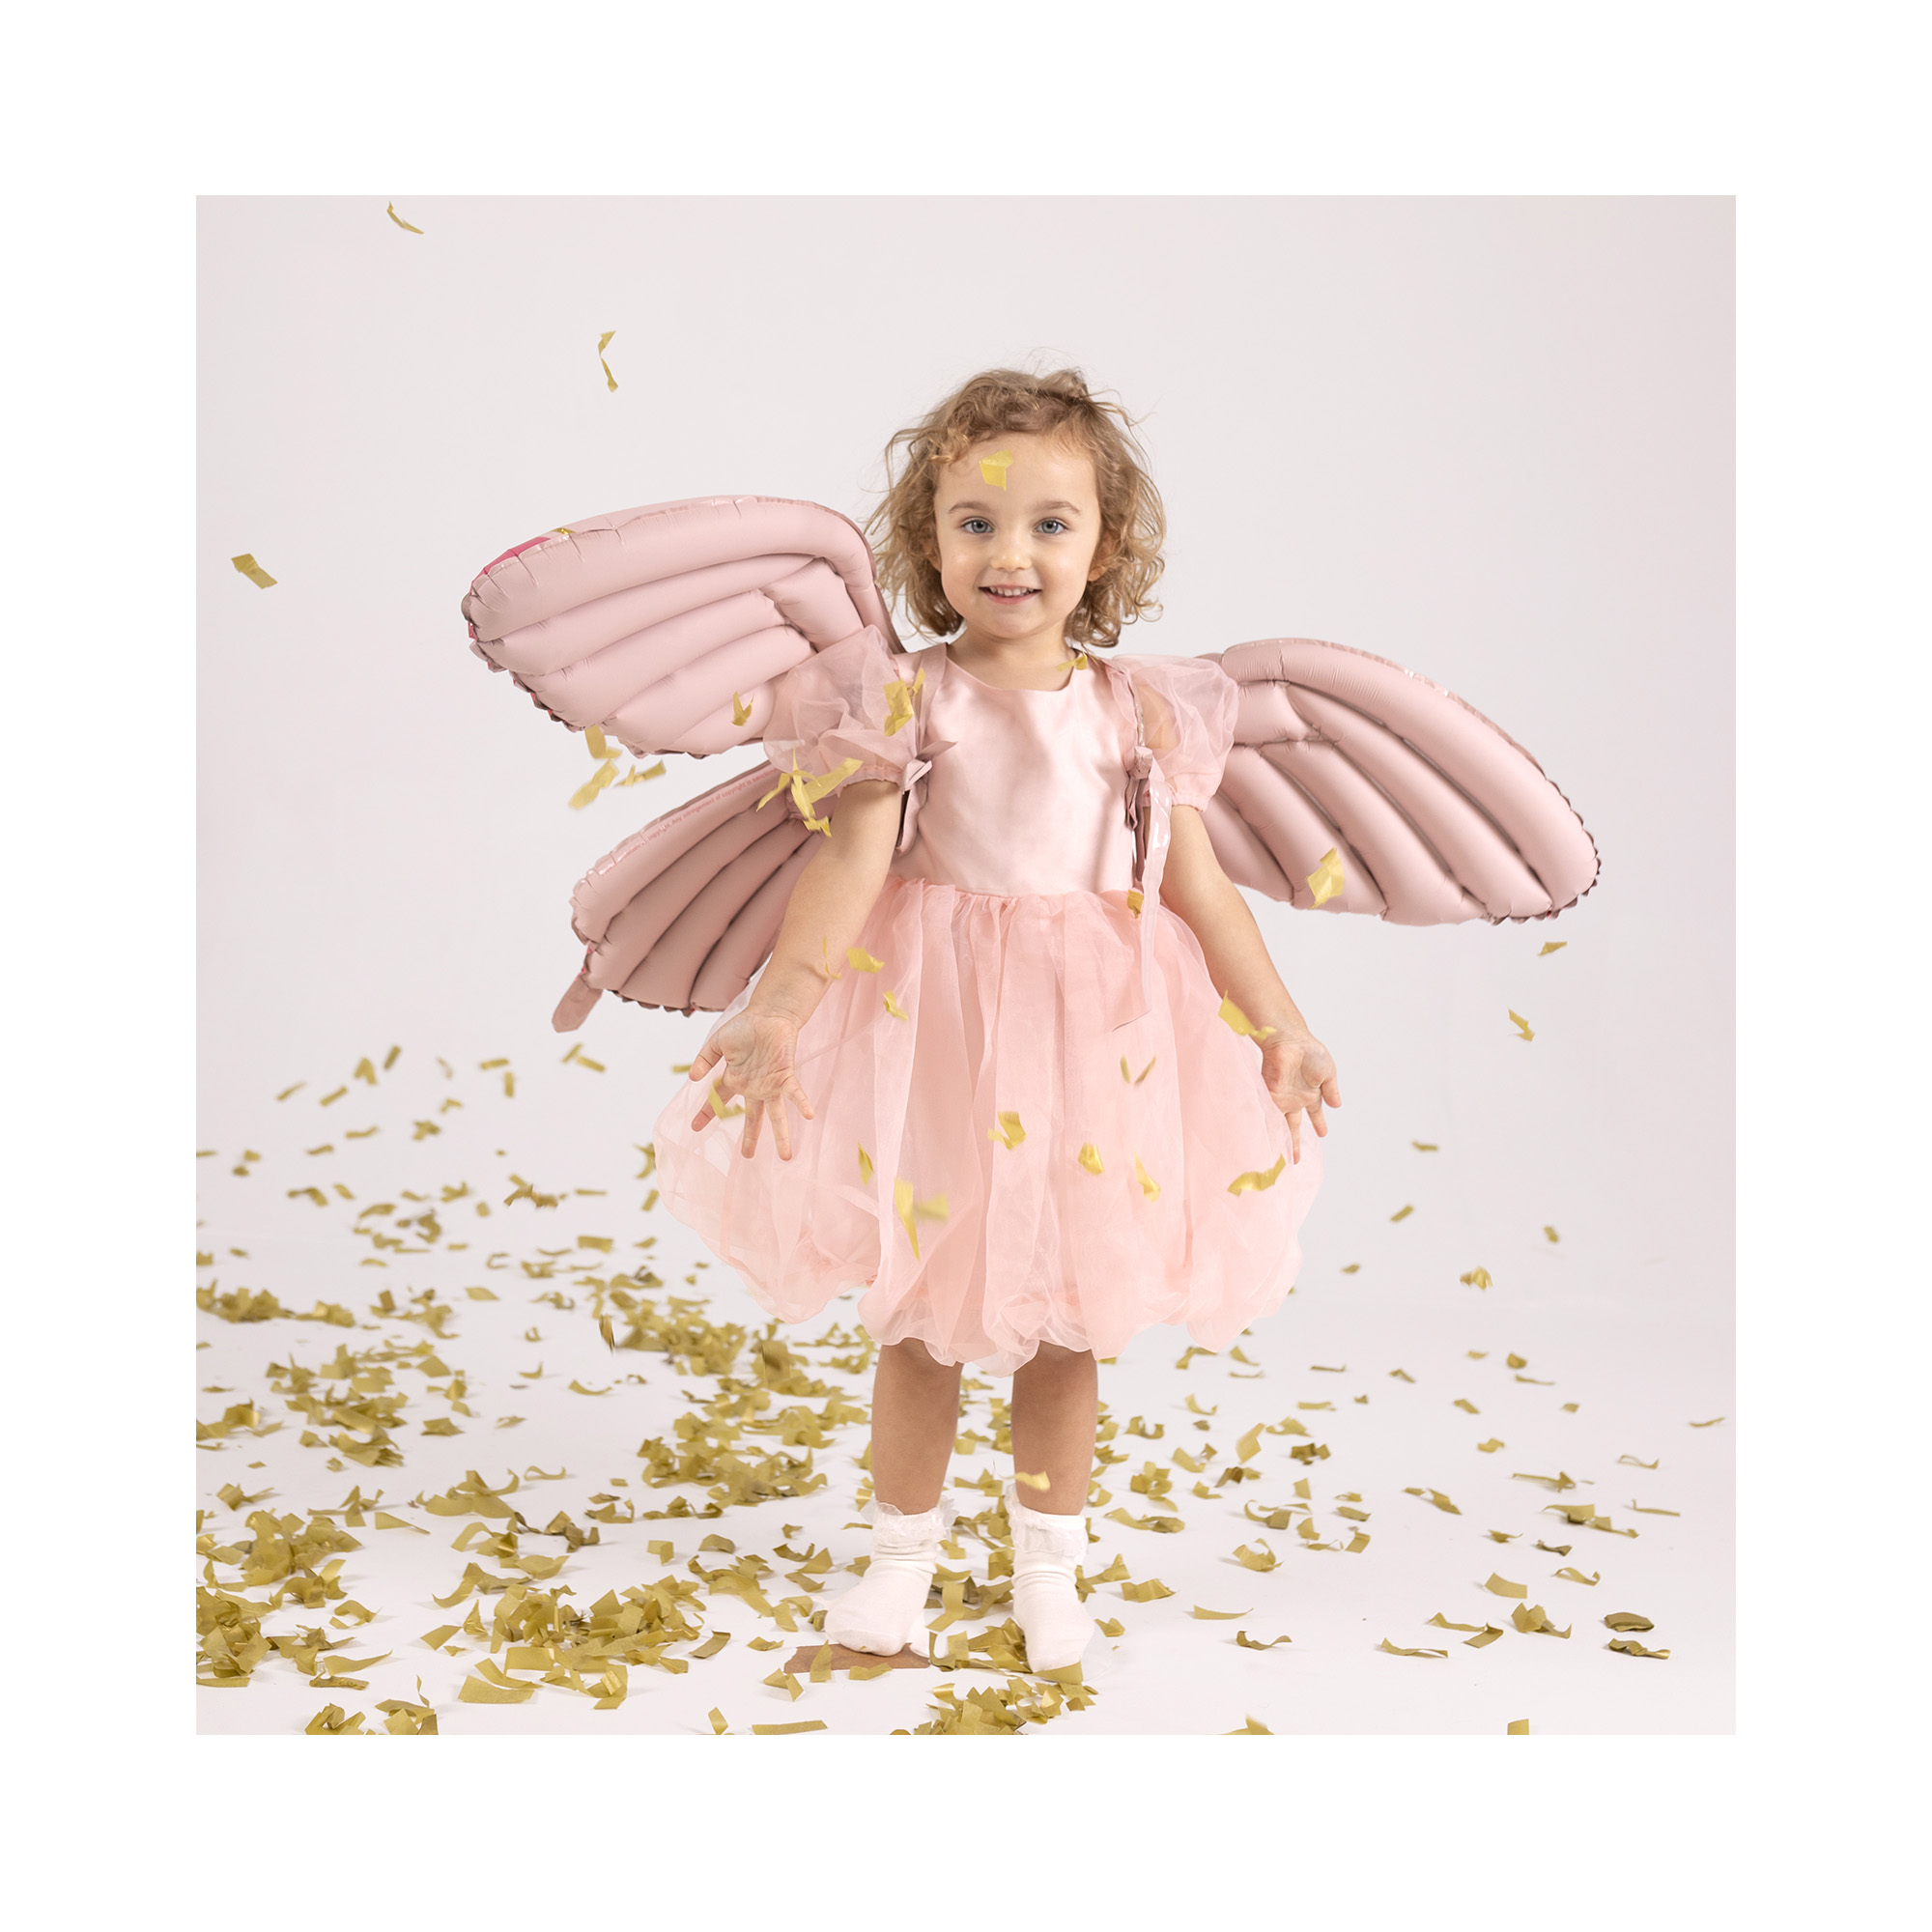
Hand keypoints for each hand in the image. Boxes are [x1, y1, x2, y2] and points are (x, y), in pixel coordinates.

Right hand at [686, 1007, 814, 1160]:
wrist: (769, 1013)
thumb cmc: (744, 1027)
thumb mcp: (717, 1042)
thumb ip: (705, 1059)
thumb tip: (693, 1079)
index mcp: (735, 1080)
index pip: (718, 1101)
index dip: (706, 1114)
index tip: (694, 1128)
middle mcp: (754, 1087)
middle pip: (752, 1117)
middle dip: (750, 1137)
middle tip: (747, 1156)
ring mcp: (770, 1084)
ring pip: (776, 1115)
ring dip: (781, 1135)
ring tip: (786, 1157)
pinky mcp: (785, 1075)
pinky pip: (794, 1093)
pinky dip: (801, 1103)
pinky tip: (809, 1115)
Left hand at [1259, 1029, 1340, 1164]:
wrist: (1289, 1042)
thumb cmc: (1310, 1053)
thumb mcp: (1328, 1073)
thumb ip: (1331, 1090)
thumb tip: (1337, 1106)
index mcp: (1311, 1092)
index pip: (1315, 1113)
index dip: (1319, 1124)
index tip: (1323, 1134)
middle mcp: (1295, 1098)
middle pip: (1294, 1125)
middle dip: (1295, 1141)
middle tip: (1296, 1159)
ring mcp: (1282, 1098)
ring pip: (1281, 1125)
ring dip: (1281, 1140)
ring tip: (1280, 1157)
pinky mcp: (1269, 1096)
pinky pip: (1269, 1116)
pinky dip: (1270, 1128)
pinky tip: (1270, 1142)